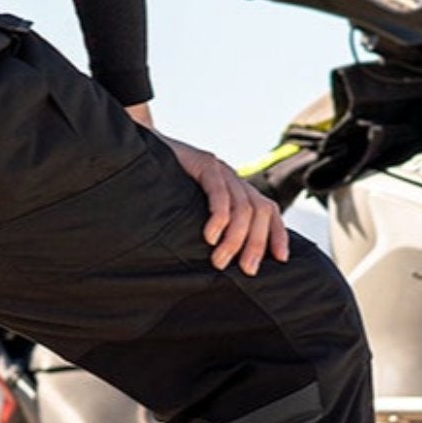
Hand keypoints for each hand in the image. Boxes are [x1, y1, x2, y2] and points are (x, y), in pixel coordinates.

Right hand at [139, 112, 290, 277]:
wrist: (140, 152)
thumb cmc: (165, 192)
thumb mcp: (194, 213)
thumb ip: (211, 230)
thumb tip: (220, 265)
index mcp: (236, 190)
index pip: (268, 210)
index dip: (278, 234)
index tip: (281, 260)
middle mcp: (233, 179)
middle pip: (260, 211)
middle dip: (256, 244)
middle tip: (246, 271)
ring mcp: (220, 170)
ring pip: (242, 206)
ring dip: (234, 238)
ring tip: (219, 261)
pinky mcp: (204, 163)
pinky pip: (219, 191)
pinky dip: (219, 216)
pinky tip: (210, 236)